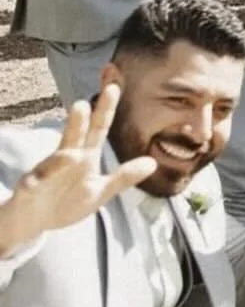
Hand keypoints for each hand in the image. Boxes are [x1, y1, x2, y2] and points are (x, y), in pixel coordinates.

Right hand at [0, 86, 153, 257]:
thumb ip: (123, 177)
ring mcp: (47, 171)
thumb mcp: (100, 191)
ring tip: (71, 153)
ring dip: (61, 155)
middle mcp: (66, 157)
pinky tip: (39, 177)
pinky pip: (35, 182)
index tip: (115, 86)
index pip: (98, 127)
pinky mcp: (31, 187)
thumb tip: (152, 163)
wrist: (34, 220)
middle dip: (78, 121)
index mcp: (85, 155)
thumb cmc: (68, 201)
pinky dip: (41, 178)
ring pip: (54, 159)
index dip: (106, 108)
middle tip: (83, 103)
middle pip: (74, 135)